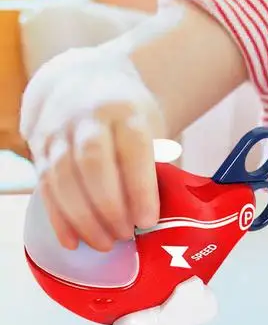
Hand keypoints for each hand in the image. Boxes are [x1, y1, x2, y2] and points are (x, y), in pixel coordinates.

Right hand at [20, 48, 164, 251]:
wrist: (82, 81)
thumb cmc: (127, 112)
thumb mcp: (151, 123)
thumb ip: (157, 160)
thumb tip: (171, 209)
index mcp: (125, 110)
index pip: (132, 150)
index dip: (140, 189)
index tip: (148, 220)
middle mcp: (87, 118)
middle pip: (93, 165)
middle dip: (109, 207)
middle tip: (125, 235)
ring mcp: (58, 132)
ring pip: (63, 178)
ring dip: (83, 218)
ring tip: (104, 243)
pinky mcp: (39, 148)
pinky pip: (44, 187)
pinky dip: (58, 218)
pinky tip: (73, 240)